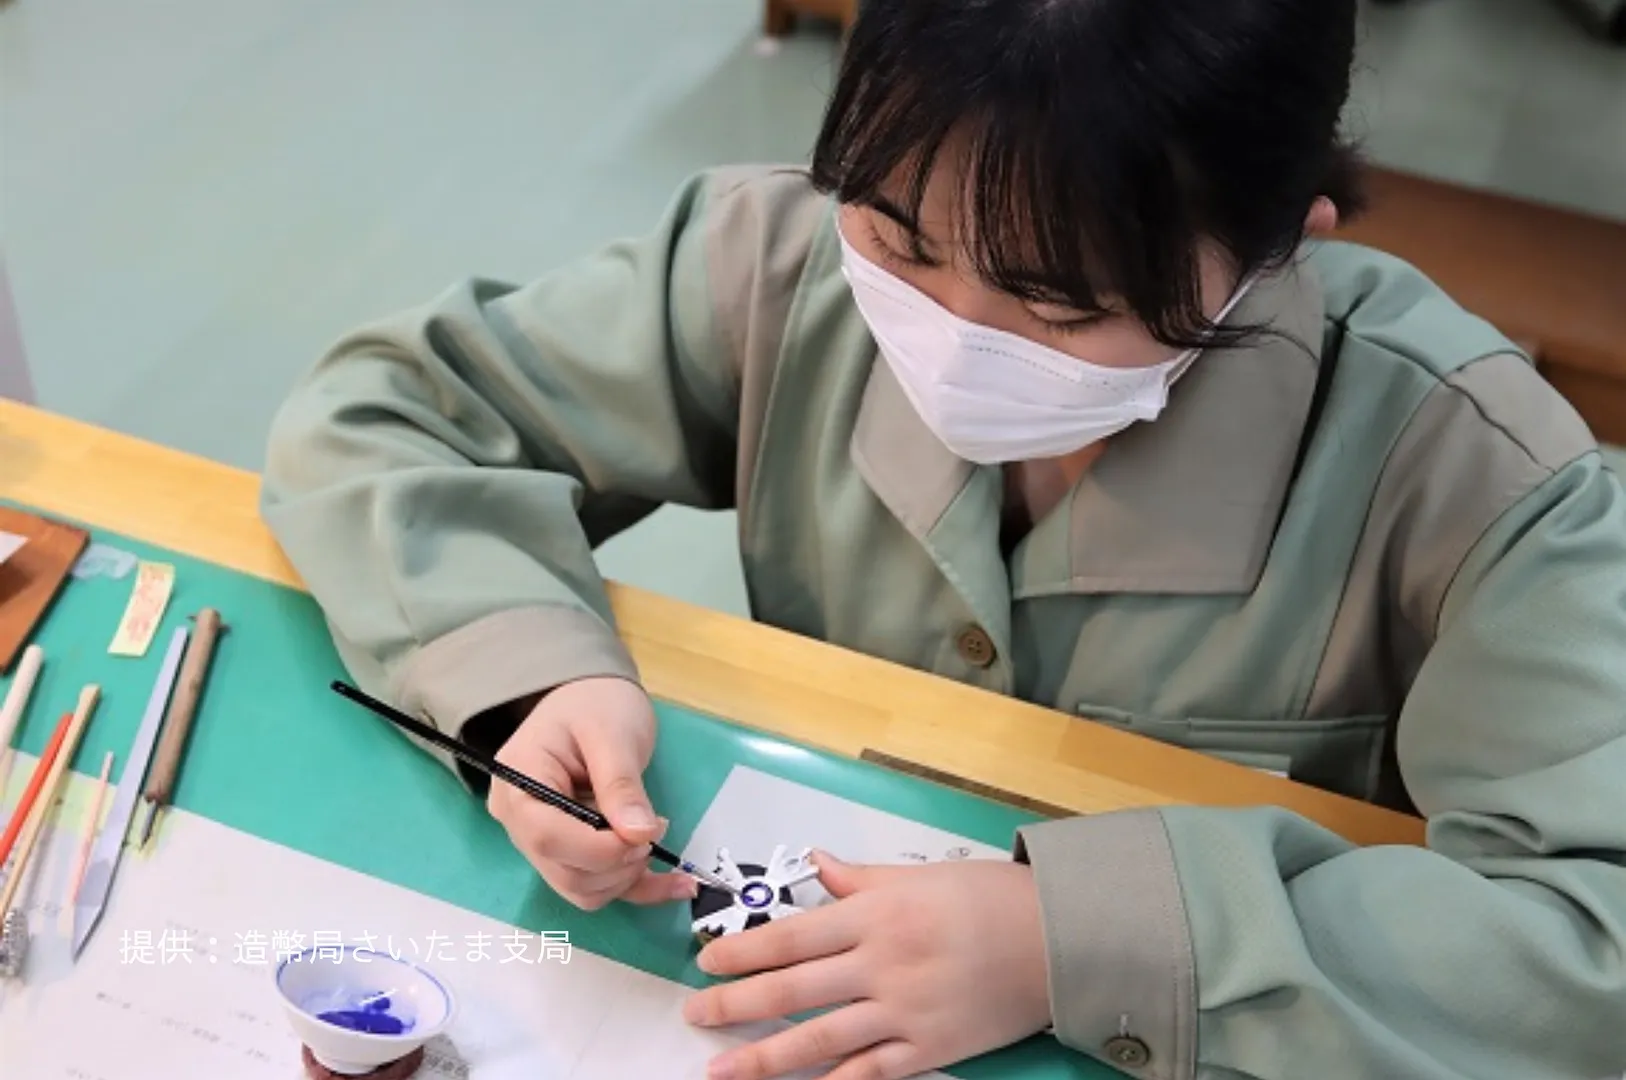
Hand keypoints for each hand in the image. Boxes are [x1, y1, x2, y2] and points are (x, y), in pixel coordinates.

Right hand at [487, 677, 696, 909]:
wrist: (591, 701)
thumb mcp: (612, 733)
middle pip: (564, 872)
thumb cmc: (594, 704)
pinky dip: (638, 888)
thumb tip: (638, 835)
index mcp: (518, 784)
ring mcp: (542, 841)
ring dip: (627, 876)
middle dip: (619, 863)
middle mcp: (520, 821)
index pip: (547, 836)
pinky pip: (600, 886)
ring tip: (656, 833)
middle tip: (656, 827)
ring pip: (582, 889)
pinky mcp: (570, 852)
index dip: (599, 849)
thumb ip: (621, 784)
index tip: (646, 834)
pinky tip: (677, 883)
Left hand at [683, 852, 1051, 1078]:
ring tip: (720, 1070)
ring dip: (763, 1058)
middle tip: (696, 1015)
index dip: (742, 950)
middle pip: (791, 990)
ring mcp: (902, 1011)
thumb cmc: (989, 898)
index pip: (790, 936)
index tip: (706, 962)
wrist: (1056, 939)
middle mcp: (880, 964)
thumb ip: (859, 879)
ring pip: (818, 1040)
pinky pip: (868, 1073)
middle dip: (735, 1005)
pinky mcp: (928, 1047)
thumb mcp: (918, 874)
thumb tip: (817, 865)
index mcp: (873, 915)